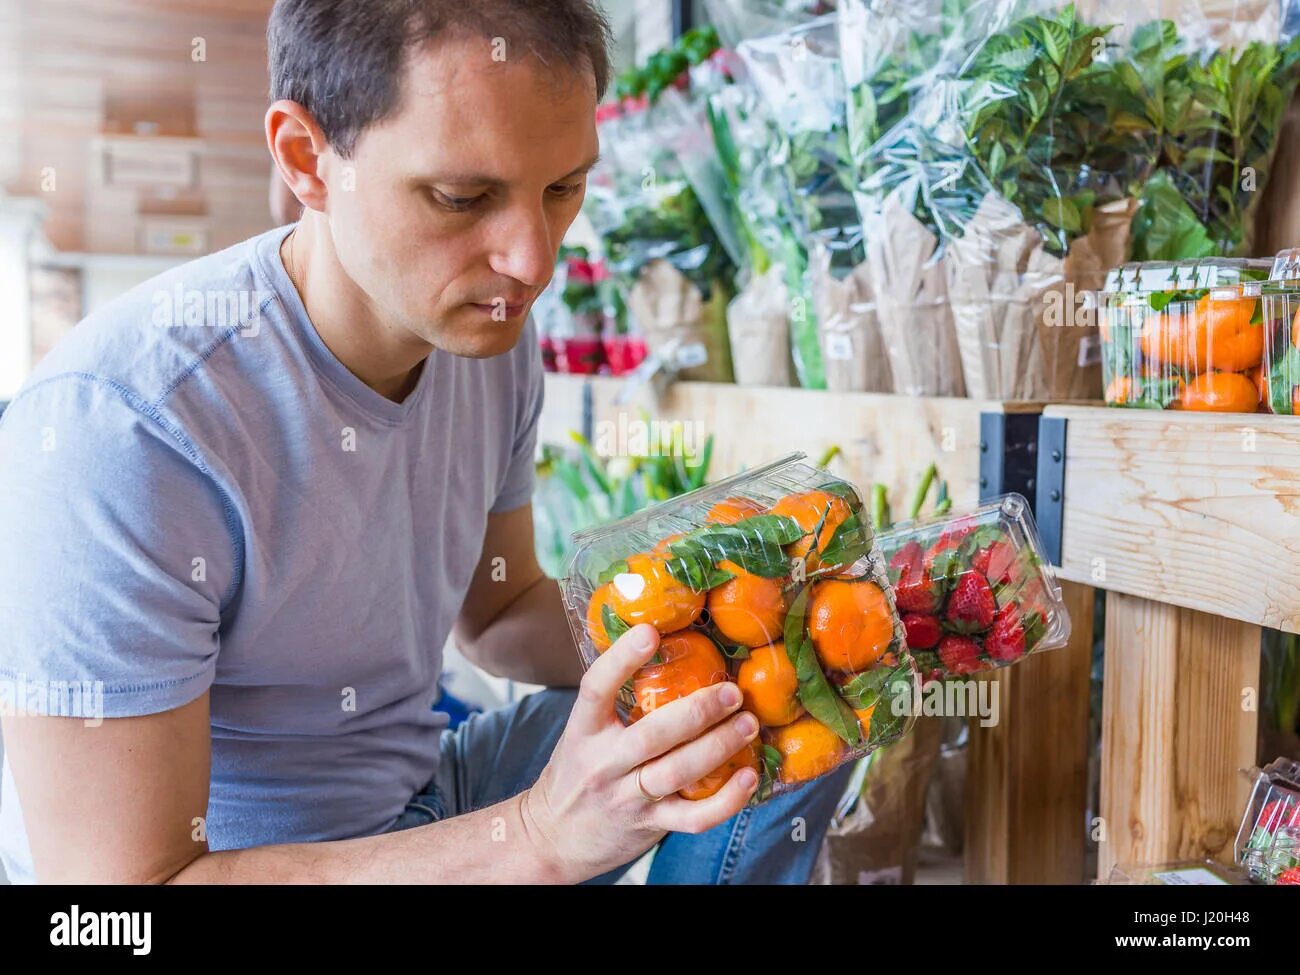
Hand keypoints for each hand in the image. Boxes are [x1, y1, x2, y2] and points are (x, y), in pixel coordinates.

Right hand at [521, 624, 760, 882]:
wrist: (553, 839)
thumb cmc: (576, 774)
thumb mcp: (583, 734)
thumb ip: (615, 704)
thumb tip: (663, 650)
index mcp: (583, 731)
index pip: (596, 689)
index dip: (621, 659)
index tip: (651, 632)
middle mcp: (604, 764)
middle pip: (652, 735)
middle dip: (697, 711)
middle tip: (732, 692)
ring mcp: (627, 798)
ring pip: (677, 773)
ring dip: (718, 747)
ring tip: (748, 724)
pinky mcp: (650, 826)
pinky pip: (693, 817)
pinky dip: (726, 800)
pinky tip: (750, 777)